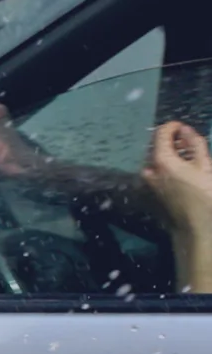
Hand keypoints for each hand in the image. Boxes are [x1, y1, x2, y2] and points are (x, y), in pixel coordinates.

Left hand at [142, 120, 211, 291]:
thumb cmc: (204, 194)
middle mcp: (150, 171)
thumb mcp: (205, 165)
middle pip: (156, 147)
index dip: (172, 127)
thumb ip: (194, 144)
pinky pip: (156, 173)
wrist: (195, 226)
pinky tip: (182, 172)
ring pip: (155, 161)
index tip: (183, 127)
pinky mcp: (150, 193)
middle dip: (172, 142)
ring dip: (169, 155)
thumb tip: (184, 130)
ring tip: (188, 158)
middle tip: (189, 143)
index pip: (161, 134)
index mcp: (162, 161)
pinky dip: (166, 167)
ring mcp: (148, 184)